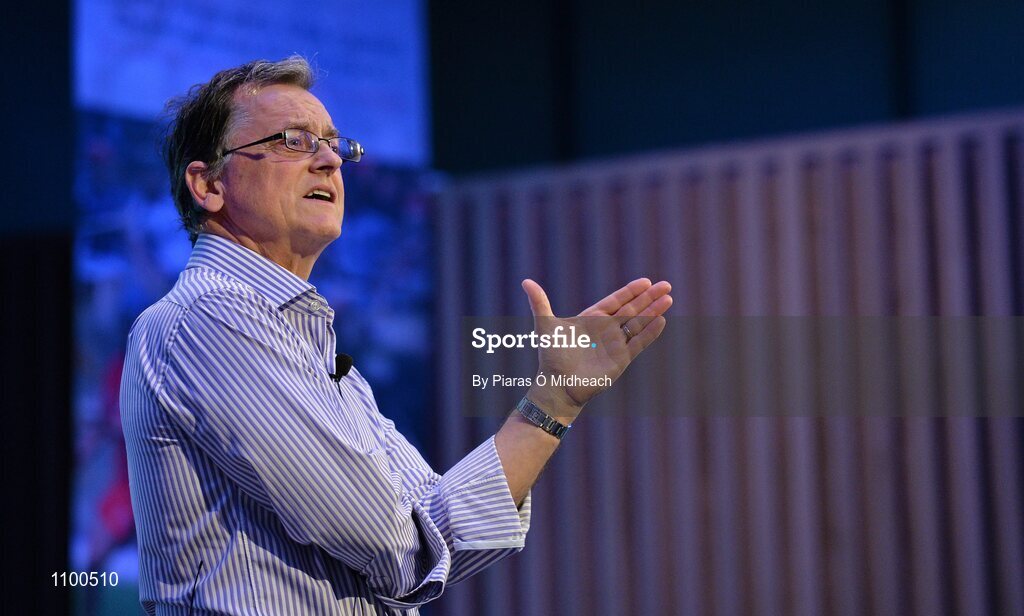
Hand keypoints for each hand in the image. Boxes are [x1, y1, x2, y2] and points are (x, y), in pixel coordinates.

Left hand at [521, 278, 671, 420]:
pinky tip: (662, 321)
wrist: (559, 386)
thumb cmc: (551, 356)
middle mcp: (606, 330)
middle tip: (666, 285)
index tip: (645, 281)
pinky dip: (650, 332)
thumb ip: (539, 303)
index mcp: (592, 319)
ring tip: (668, 299)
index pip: (616, 301)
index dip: (631, 291)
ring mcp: (615, 344)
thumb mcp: (546, 326)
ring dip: (654, 312)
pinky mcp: (621, 360)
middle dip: (648, 298)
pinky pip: (639, 343)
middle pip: (632, 310)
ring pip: (639, 324)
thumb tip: (525, 281)